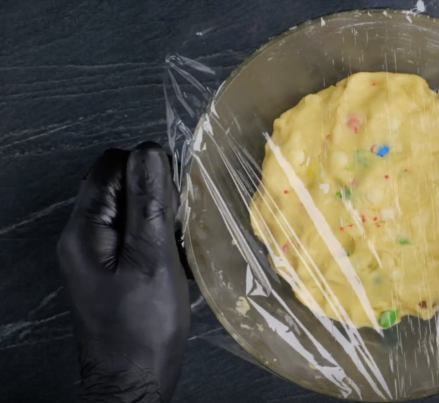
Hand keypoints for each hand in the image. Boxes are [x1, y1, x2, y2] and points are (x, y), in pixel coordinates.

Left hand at [58, 142, 189, 402]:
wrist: (134, 379)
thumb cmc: (144, 325)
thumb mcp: (151, 258)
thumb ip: (149, 202)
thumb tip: (149, 150)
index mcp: (84, 230)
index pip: (109, 166)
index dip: (145, 165)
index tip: (176, 190)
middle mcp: (83, 237)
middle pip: (117, 185)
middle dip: (153, 190)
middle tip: (180, 219)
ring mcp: (96, 255)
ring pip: (128, 210)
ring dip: (157, 214)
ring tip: (179, 239)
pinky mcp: (111, 270)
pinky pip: (133, 234)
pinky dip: (156, 235)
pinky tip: (174, 255)